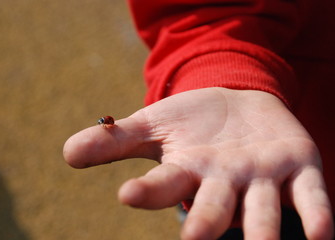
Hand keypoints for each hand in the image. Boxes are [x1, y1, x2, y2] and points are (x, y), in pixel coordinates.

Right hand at [63, 87, 333, 239]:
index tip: (127, 194)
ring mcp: (262, 179)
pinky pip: (309, 197)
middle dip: (202, 225)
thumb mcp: (154, 124)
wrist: (239, 102)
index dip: (148, 192)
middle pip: (212, 211)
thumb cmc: (192, 119)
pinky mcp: (297, 167)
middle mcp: (224, 184)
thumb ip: (115, 141)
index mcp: (188, 173)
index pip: (164, 186)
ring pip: (261, 214)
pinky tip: (322, 235)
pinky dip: (316, 215)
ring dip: (261, 232)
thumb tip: (68, 153)